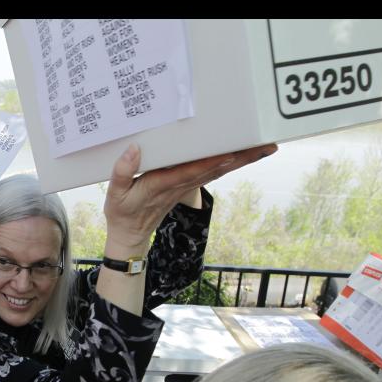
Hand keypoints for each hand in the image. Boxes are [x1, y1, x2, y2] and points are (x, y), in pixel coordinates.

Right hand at [103, 143, 277, 254]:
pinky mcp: (186, 186)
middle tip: (267, 145)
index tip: (231, 153)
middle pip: (215, 169)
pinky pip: (211, 172)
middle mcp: (179, 186)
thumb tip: (134, 149)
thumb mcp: (114, 194)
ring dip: (241, 160)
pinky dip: (229, 163)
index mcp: (163, 185)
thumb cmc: (122, 213)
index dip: (211, 163)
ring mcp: (185, 187)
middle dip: (241, 158)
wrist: (129, 236)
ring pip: (218, 170)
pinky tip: (242, 155)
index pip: (191, 172)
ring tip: (263, 146)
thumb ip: (122, 172)